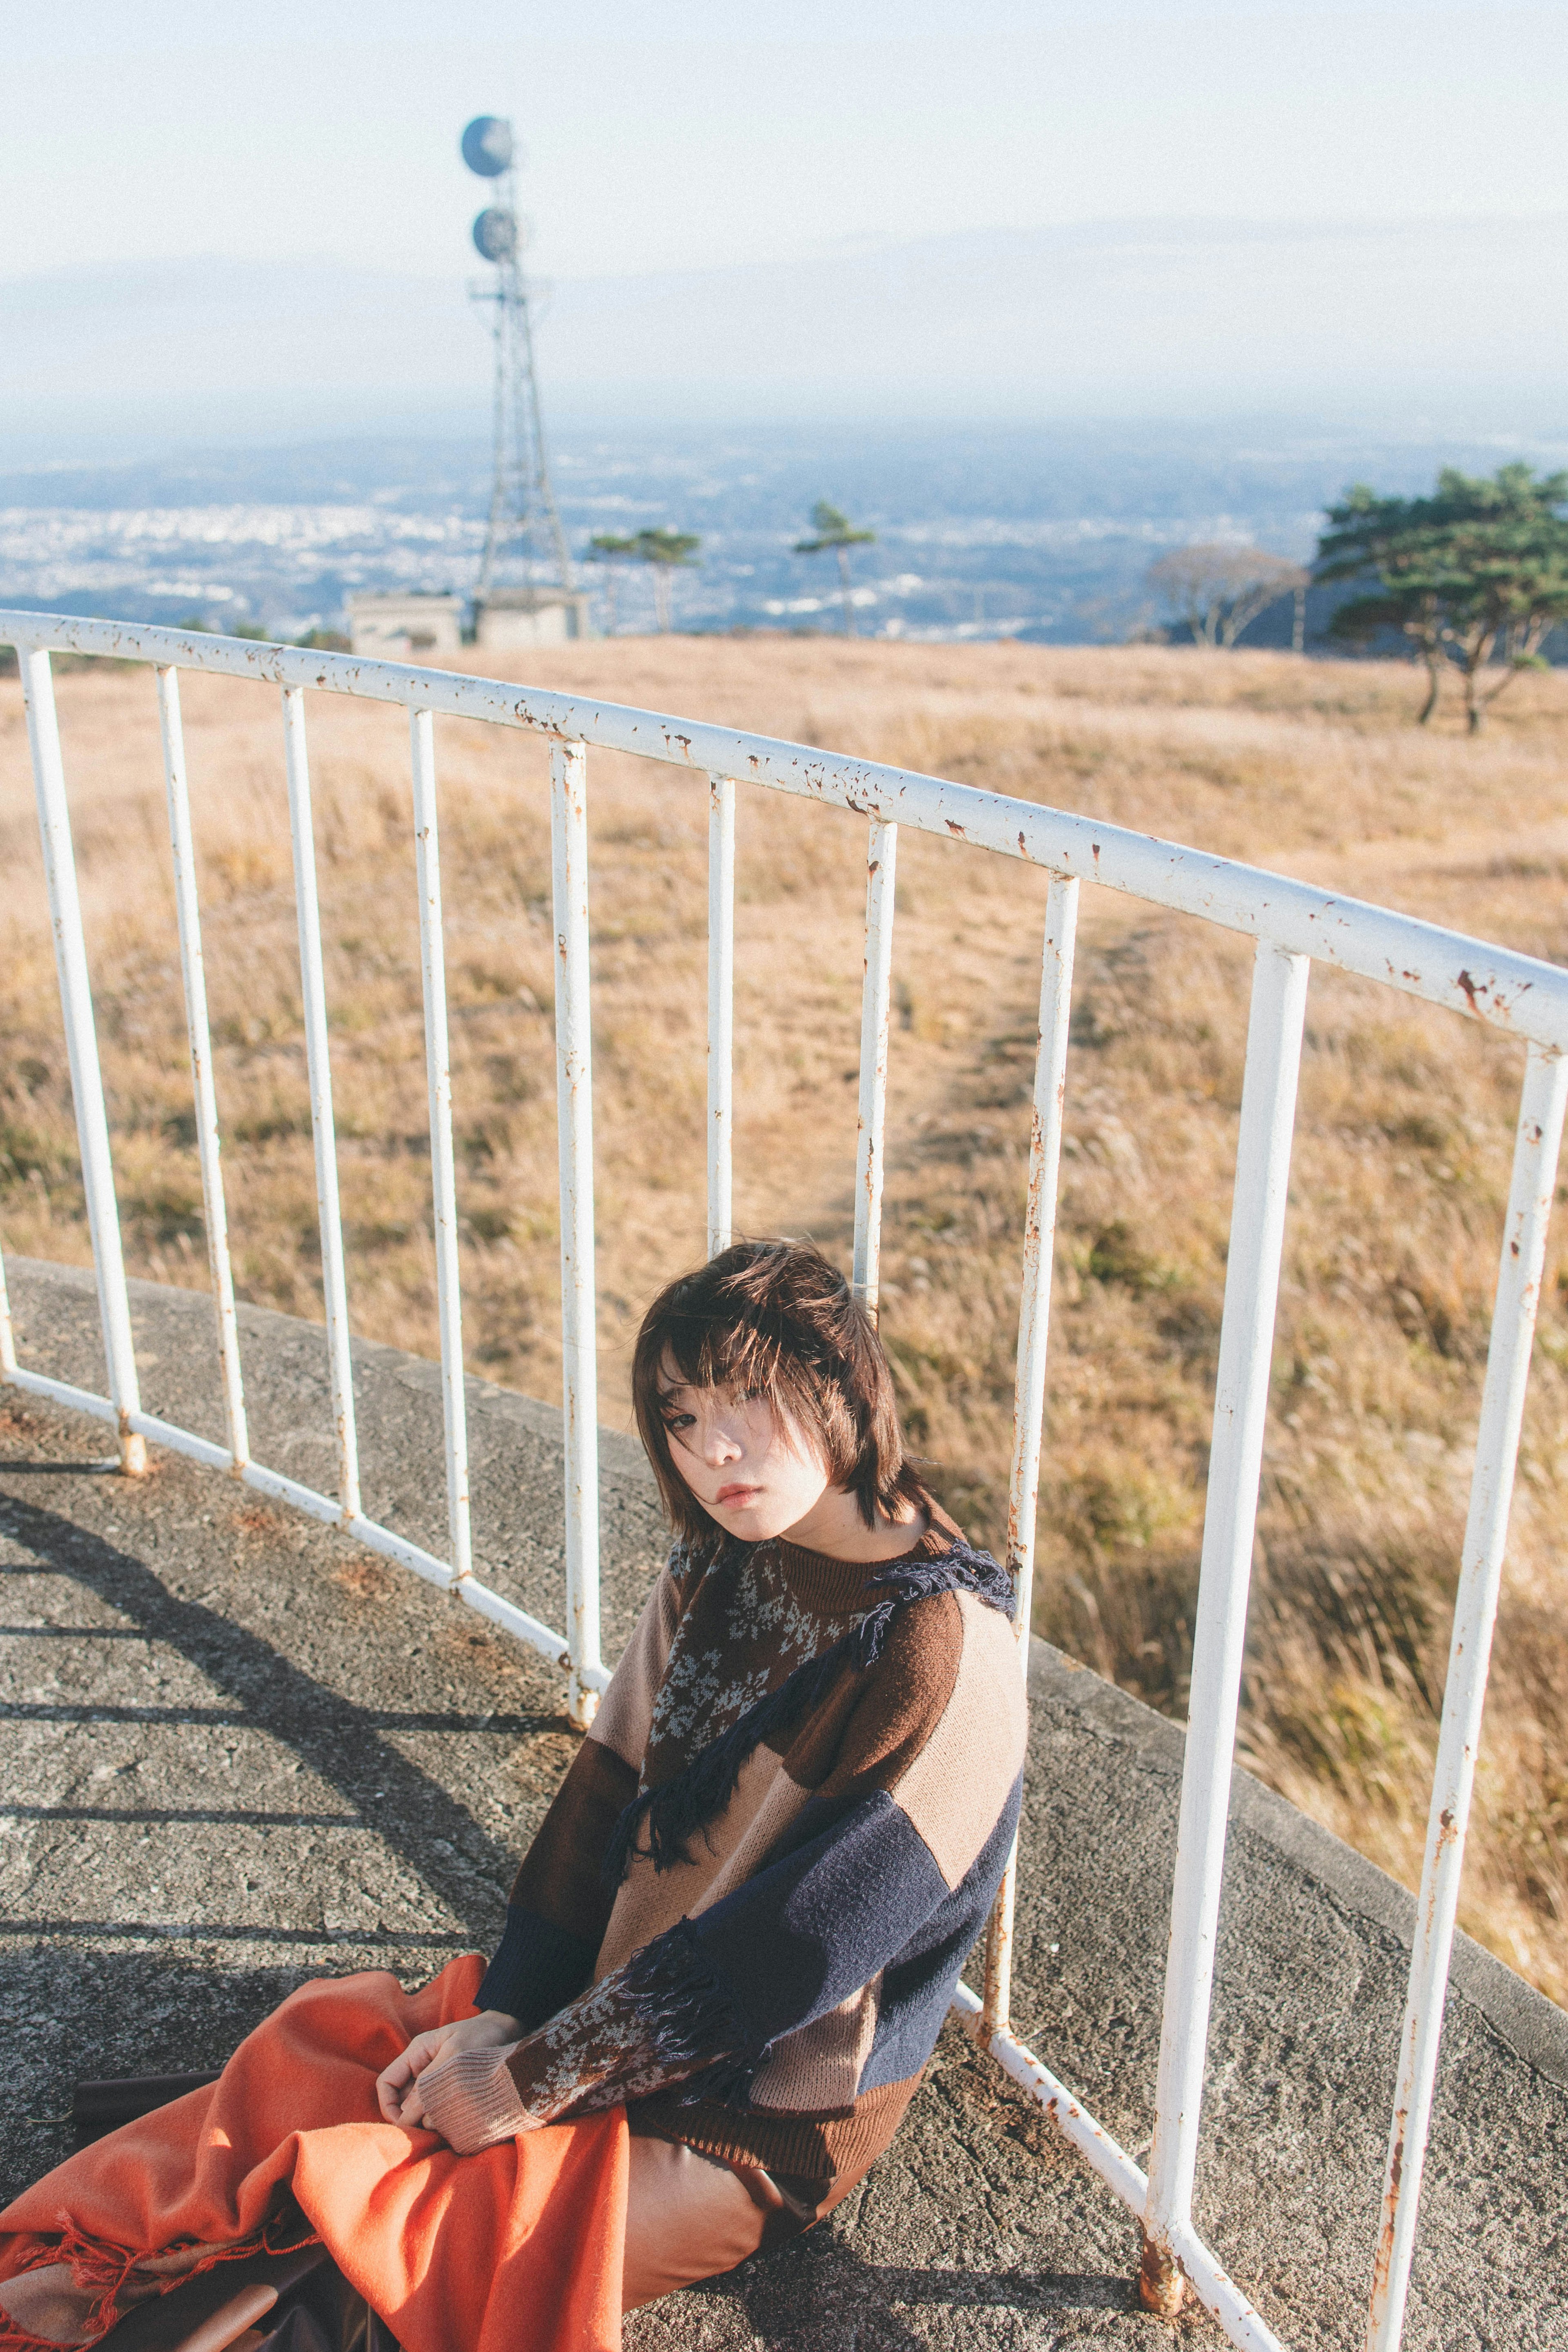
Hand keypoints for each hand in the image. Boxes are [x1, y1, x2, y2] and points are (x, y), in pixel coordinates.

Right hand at [376, 2009, 522, 2127]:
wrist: (508, 2030)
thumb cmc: (481, 2035)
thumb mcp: (454, 2055)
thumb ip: (429, 2084)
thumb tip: (406, 2118)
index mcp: (416, 2054)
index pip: (386, 2083)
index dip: (388, 2106)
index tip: (405, 2124)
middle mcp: (421, 2069)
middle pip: (401, 2102)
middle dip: (412, 2118)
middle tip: (432, 2128)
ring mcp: (435, 2081)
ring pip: (420, 2110)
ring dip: (430, 2120)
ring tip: (449, 2122)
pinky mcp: (450, 2092)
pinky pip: (438, 2110)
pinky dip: (444, 2118)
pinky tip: (457, 2120)